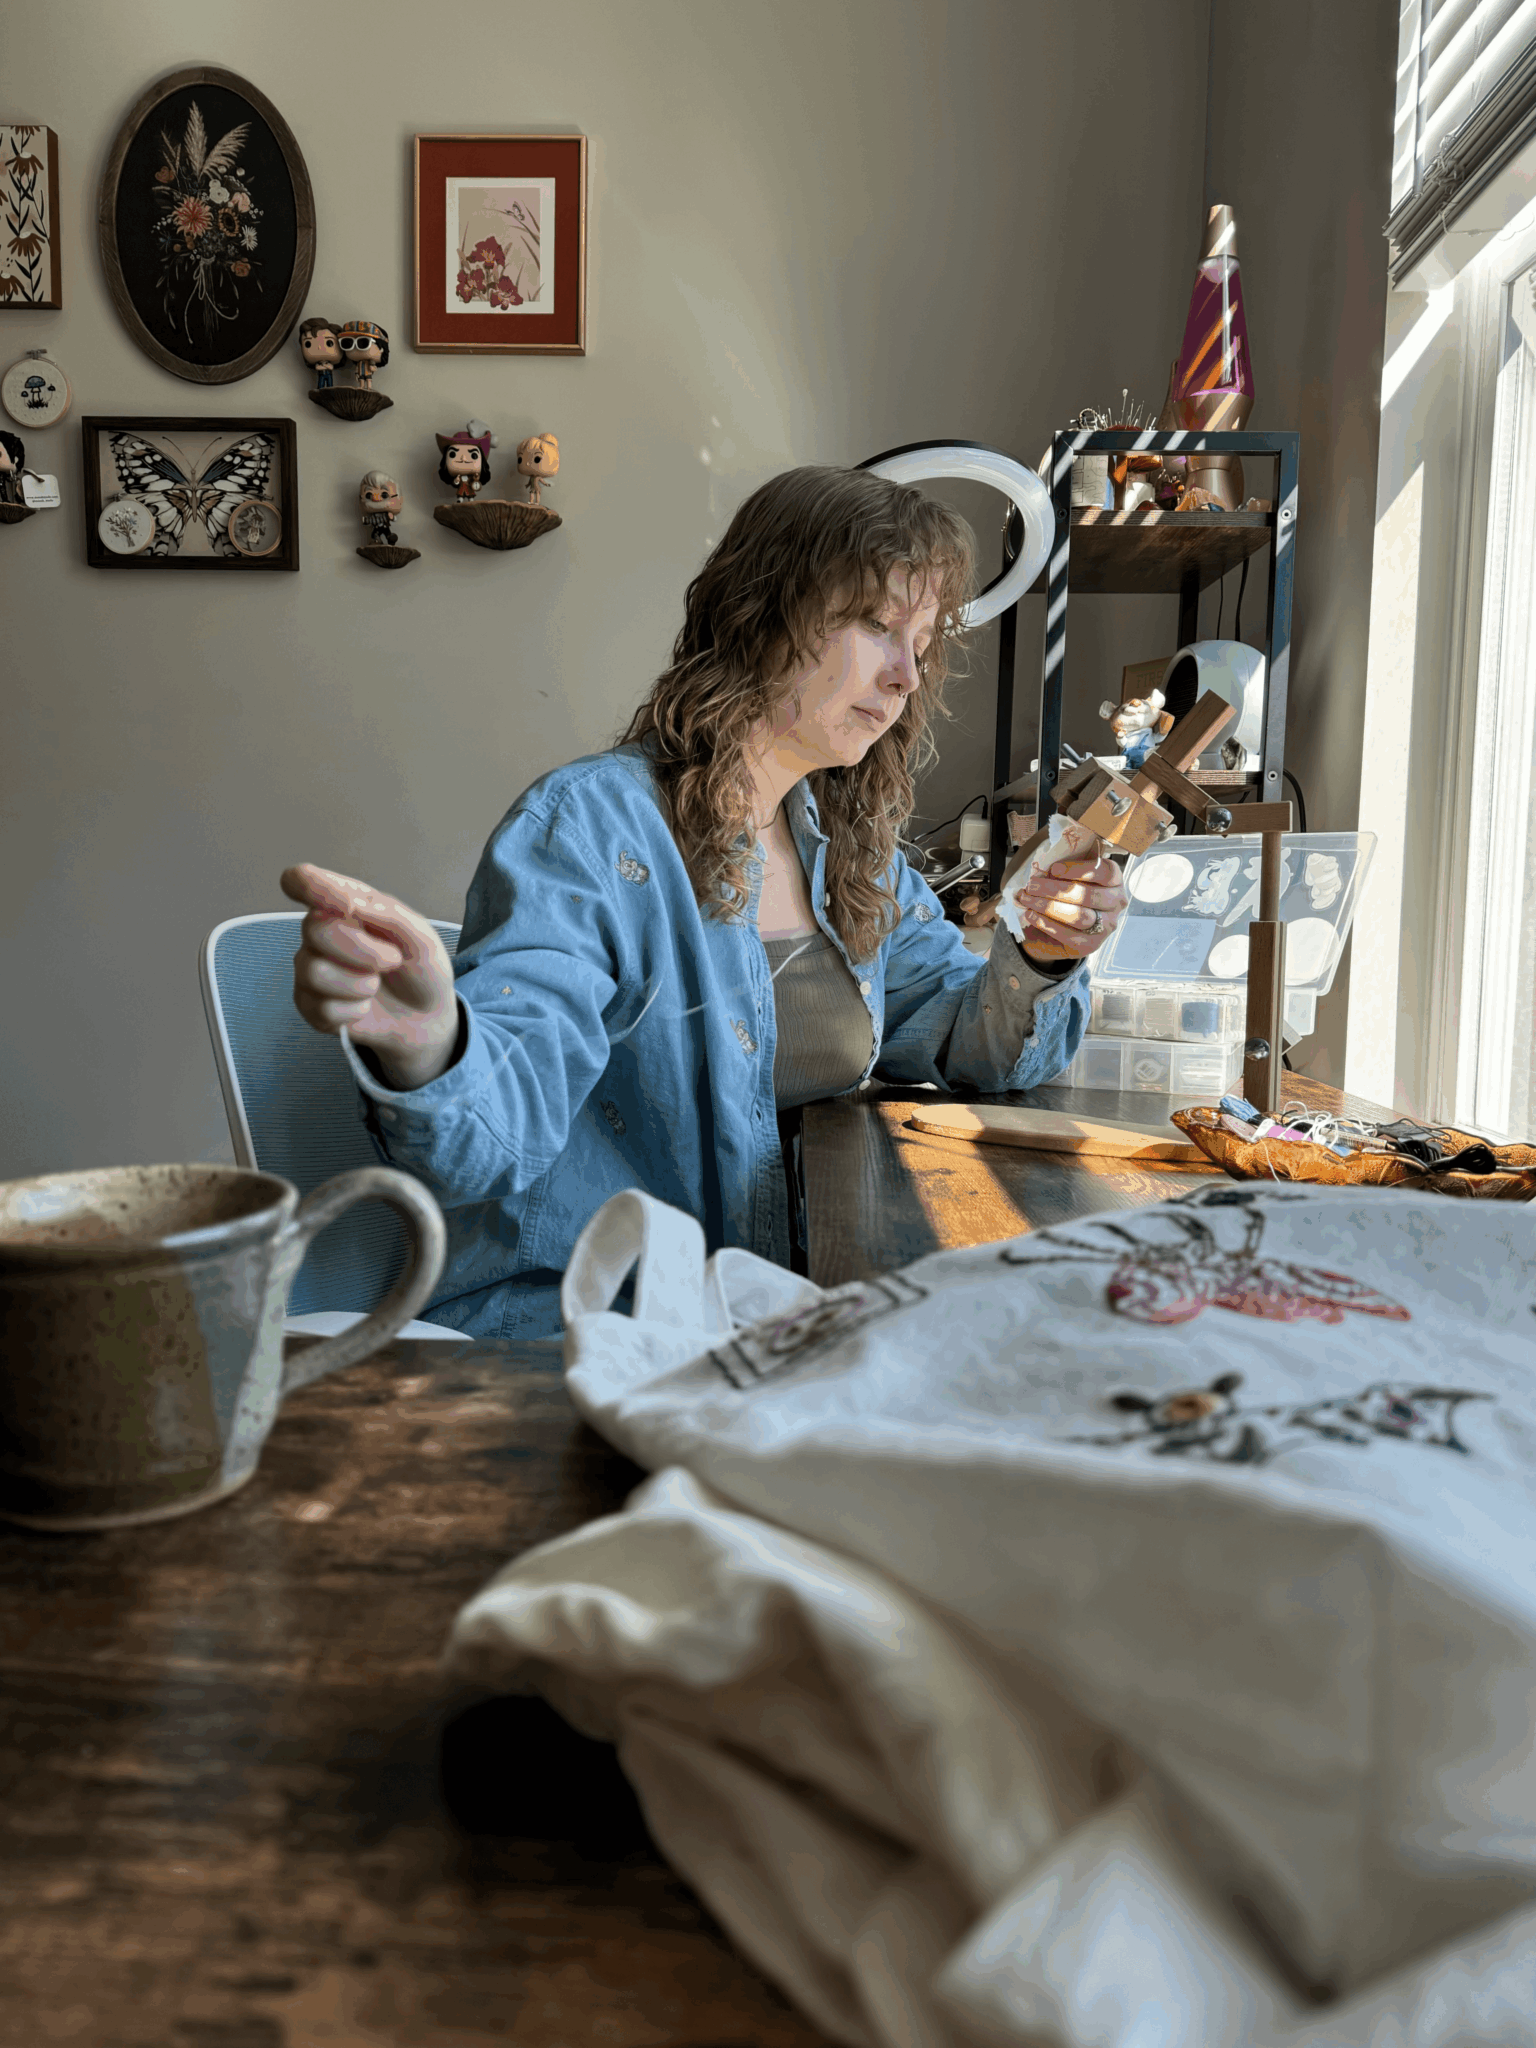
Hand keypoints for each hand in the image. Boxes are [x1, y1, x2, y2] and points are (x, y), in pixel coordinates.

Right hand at [280, 863, 458, 1090]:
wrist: (426, 1016)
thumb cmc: (420, 967)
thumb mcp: (421, 937)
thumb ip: (388, 914)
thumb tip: (349, 902)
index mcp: (343, 905)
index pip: (300, 880)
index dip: (308, 884)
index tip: (345, 905)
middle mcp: (320, 933)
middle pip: (314, 929)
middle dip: (362, 949)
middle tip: (392, 960)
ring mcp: (311, 969)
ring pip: (314, 972)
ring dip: (360, 984)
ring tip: (376, 984)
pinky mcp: (310, 1005)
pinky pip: (321, 1009)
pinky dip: (354, 1011)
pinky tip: (364, 1006)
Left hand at [1012, 854, 1127, 965]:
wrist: (1060, 926)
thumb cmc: (1066, 894)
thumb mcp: (1067, 876)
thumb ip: (1063, 869)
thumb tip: (1044, 868)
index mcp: (1114, 880)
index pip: (1104, 872)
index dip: (1078, 869)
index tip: (1054, 869)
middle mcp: (1116, 902)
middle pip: (1088, 895)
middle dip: (1055, 889)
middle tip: (1032, 885)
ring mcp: (1106, 926)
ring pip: (1079, 916)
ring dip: (1048, 906)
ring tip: (1027, 899)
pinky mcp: (1091, 944)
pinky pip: (1068, 935)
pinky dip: (1046, 923)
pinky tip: (1031, 915)